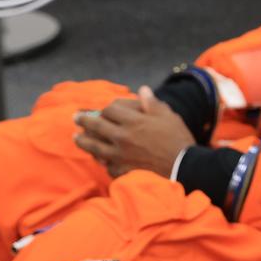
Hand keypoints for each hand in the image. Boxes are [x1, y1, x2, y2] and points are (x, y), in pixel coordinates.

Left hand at [72, 86, 195, 178]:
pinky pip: (106, 165)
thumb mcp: (168, 116)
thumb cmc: (178, 139)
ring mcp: (120, 155)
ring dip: (83, 141)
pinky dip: (101, 160)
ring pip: (94, 146)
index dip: (106, 109)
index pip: (110, 110)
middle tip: (75, 117)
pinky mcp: (123, 170)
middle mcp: (122, 137)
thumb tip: (142, 90)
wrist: (184, 167)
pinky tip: (98, 158)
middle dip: (83, 120)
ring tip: (76, 137)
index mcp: (133, 121)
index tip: (104, 110)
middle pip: (96, 126)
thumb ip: (152, 103)